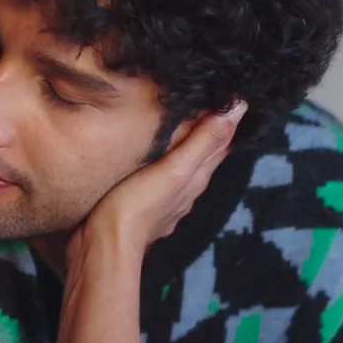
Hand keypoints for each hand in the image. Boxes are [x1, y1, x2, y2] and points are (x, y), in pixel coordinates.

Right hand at [70, 100, 246, 265]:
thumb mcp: (175, 168)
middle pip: (204, 157)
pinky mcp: (145, 208)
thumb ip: (203, 140)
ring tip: (181, 122)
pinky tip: (154, 157)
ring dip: (185, 148)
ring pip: (183, 168)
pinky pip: (161, 179)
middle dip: (208, 132)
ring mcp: (166, 202)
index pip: (221, 145)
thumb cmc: (138, 204)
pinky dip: (164, 163)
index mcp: (197, 178)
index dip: (228, 121)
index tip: (230, 97)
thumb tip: (238, 108)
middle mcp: (186, 191)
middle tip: (208, 102)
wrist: (104, 245)